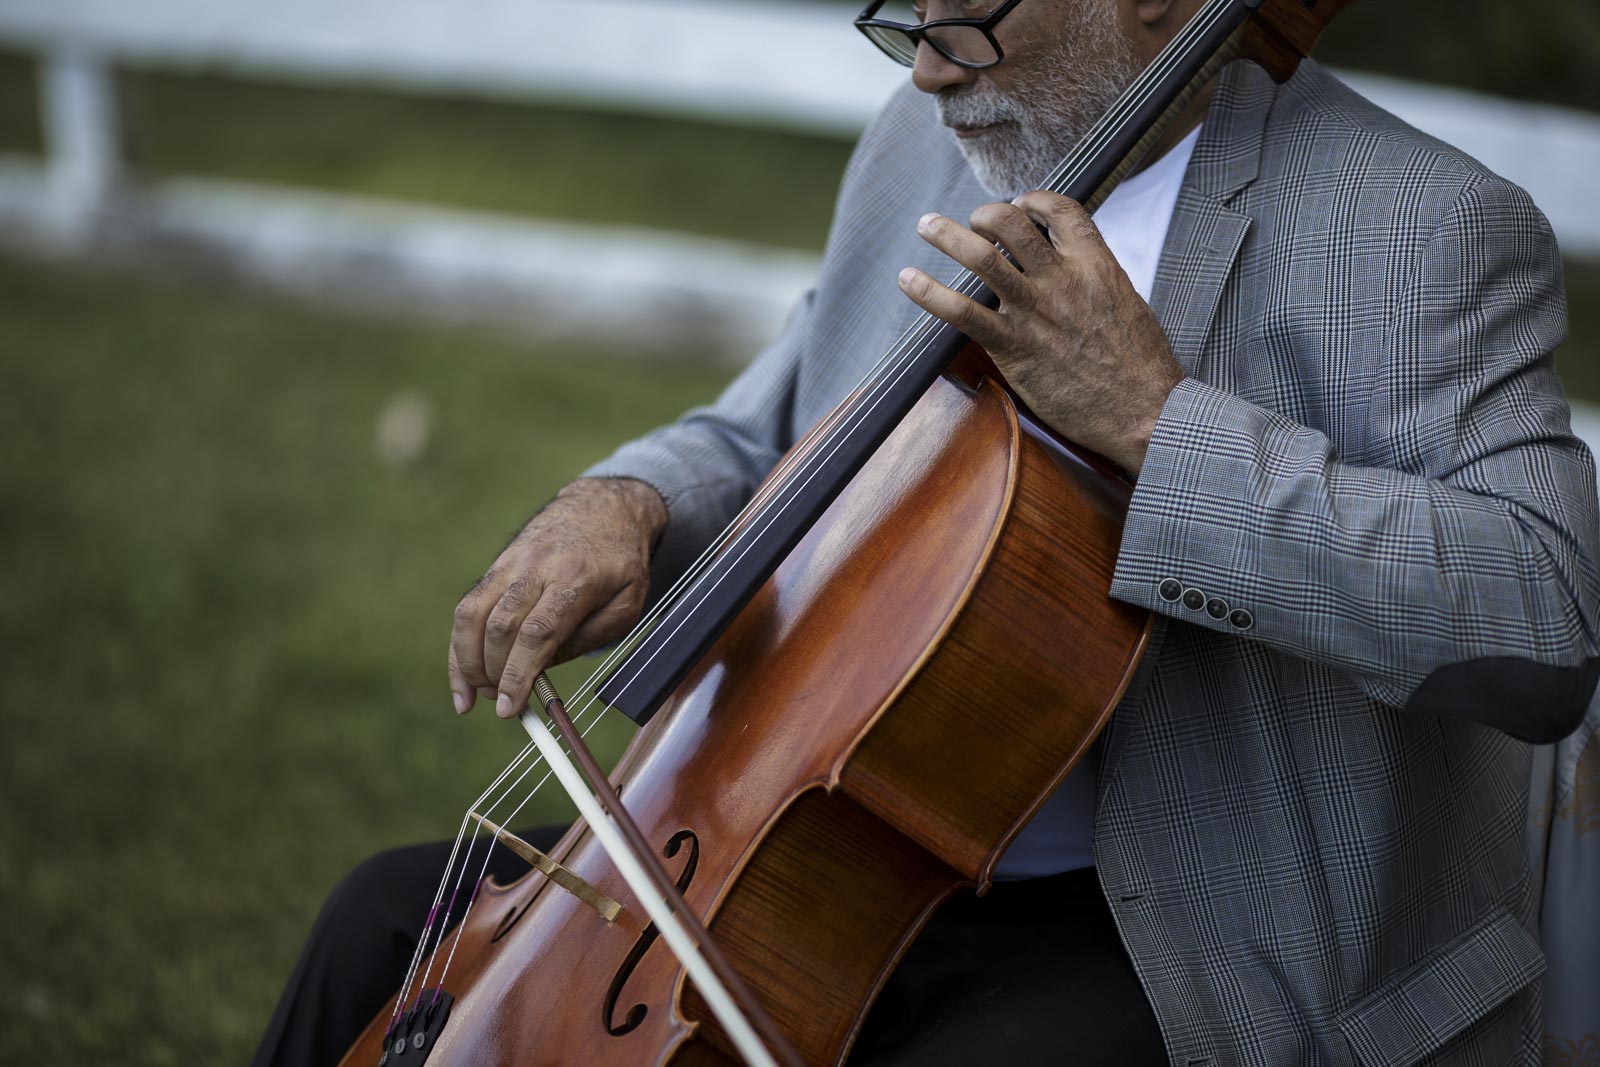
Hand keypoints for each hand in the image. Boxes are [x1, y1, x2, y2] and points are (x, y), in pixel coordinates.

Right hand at [448, 477, 667, 717]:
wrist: (603, 507)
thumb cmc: (620, 562)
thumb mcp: (627, 604)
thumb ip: (587, 637)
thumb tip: (540, 668)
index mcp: (577, 579)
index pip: (537, 632)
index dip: (518, 674)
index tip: (509, 708)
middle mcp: (538, 568)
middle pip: (500, 626)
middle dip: (492, 673)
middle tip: (500, 704)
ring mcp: (512, 563)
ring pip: (472, 613)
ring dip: (465, 661)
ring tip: (472, 696)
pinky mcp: (497, 565)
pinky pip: (468, 605)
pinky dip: (459, 643)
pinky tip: (462, 674)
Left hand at [897, 191, 1183, 473]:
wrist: (1144, 412)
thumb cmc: (1141, 367)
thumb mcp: (1127, 304)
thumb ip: (1096, 283)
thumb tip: (1076, 274)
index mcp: (1097, 265)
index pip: (1061, 210)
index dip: (1033, 200)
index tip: (1019, 205)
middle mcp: (1063, 280)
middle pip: (1012, 224)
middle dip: (984, 214)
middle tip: (971, 224)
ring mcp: (1036, 312)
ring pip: (981, 257)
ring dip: (946, 234)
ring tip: (928, 225)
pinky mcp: (1015, 347)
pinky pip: (963, 312)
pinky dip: (929, 292)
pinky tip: (908, 280)